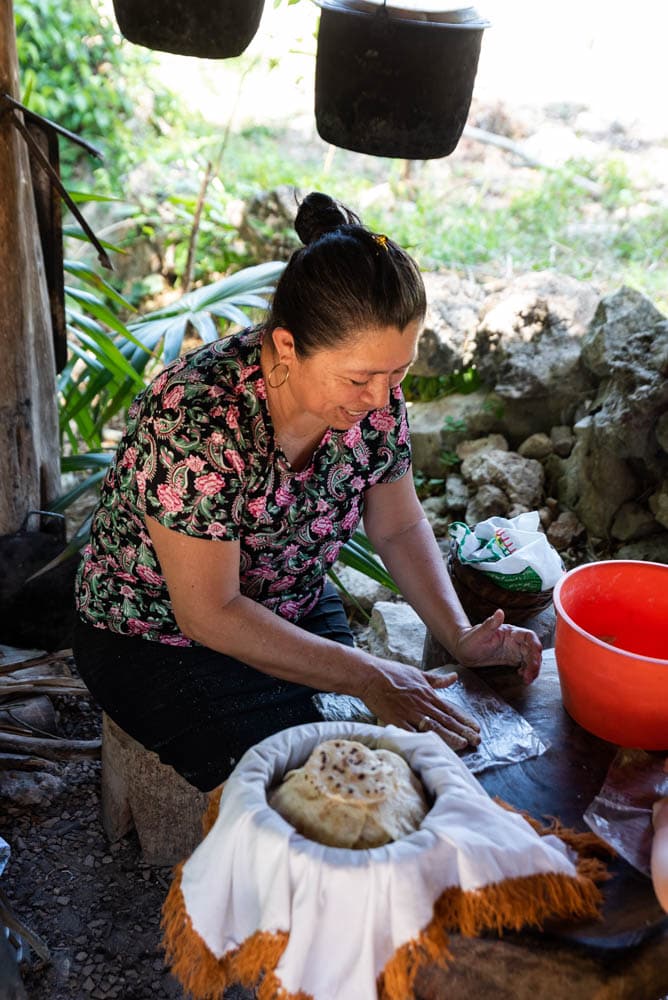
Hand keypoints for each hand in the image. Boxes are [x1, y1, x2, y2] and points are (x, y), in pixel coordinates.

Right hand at [359, 658, 480, 750]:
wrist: (371, 676)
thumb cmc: (393, 673)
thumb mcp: (419, 673)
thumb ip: (437, 680)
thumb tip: (454, 677)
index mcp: (428, 694)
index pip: (451, 710)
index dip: (464, 720)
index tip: (476, 728)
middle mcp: (422, 704)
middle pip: (446, 721)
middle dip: (463, 731)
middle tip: (476, 741)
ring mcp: (410, 713)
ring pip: (434, 727)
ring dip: (449, 737)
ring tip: (463, 745)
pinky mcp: (397, 721)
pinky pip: (412, 733)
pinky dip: (423, 740)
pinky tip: (433, 747)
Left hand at [454, 609, 541, 683]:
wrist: (464, 650)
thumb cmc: (470, 640)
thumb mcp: (479, 633)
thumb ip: (491, 623)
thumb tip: (500, 612)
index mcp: (510, 632)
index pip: (528, 636)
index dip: (534, 645)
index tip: (535, 655)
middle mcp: (515, 640)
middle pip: (532, 649)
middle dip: (535, 661)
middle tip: (531, 673)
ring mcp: (514, 649)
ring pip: (530, 658)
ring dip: (532, 668)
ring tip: (527, 679)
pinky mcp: (512, 658)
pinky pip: (525, 664)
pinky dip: (527, 671)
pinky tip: (523, 677)